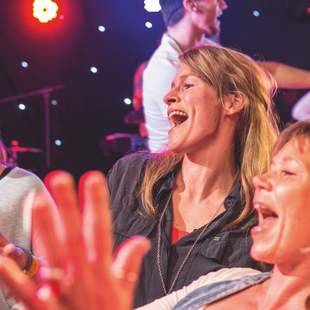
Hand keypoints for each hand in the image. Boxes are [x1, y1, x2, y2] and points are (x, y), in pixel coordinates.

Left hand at [0, 171, 149, 309]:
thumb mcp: (125, 292)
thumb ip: (130, 263)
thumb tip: (142, 241)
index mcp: (101, 270)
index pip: (101, 229)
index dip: (97, 204)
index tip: (93, 179)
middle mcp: (81, 276)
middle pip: (73, 236)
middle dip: (67, 206)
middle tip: (59, 179)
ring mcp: (60, 290)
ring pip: (50, 254)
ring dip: (43, 228)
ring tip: (36, 200)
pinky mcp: (41, 306)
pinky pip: (22, 288)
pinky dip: (11, 272)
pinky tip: (1, 253)